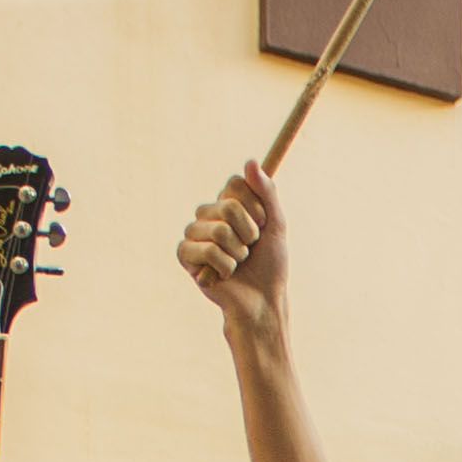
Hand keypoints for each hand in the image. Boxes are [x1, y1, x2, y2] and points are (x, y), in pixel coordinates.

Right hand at [178, 162, 285, 332]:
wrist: (262, 300)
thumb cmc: (270, 265)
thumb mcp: (276, 224)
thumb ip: (266, 192)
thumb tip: (250, 160)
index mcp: (226, 203)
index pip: (234, 184)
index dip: (254, 206)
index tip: (263, 225)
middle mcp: (207, 215)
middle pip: (227, 206)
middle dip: (249, 233)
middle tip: (250, 249)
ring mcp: (194, 234)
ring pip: (219, 230)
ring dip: (238, 252)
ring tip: (238, 263)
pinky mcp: (185, 256)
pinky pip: (207, 250)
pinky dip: (225, 266)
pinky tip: (224, 275)